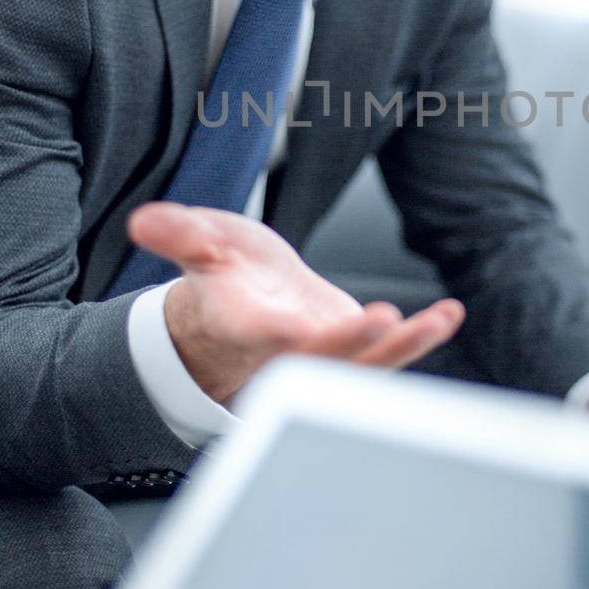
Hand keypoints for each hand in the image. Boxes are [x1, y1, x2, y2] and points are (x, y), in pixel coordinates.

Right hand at [131, 202, 464, 403]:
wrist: (241, 314)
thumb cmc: (222, 277)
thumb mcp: (200, 246)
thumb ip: (178, 234)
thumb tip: (140, 220)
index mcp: (241, 329)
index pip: (257, 336)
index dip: (276, 335)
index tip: (294, 328)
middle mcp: (284, 357)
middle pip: (317, 358)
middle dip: (348, 344)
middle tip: (380, 320)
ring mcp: (323, 362)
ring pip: (361, 368)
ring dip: (400, 348)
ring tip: (433, 321)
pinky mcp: (355, 357)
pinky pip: (390, 356)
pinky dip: (420, 339)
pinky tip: (448, 314)